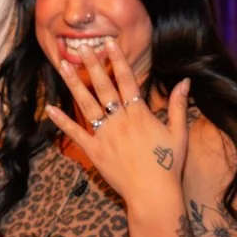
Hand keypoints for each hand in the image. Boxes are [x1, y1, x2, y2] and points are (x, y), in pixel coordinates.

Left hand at [42, 44, 186, 216]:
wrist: (153, 193)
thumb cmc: (168, 165)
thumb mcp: (178, 133)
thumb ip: (178, 105)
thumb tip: (185, 81)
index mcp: (140, 113)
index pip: (127, 80)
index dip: (118, 60)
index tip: (109, 43)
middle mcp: (120, 120)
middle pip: (104, 87)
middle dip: (93, 65)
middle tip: (83, 47)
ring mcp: (105, 135)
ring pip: (86, 104)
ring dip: (74, 84)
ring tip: (63, 66)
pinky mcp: (94, 151)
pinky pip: (75, 133)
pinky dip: (62, 121)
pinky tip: (50, 108)